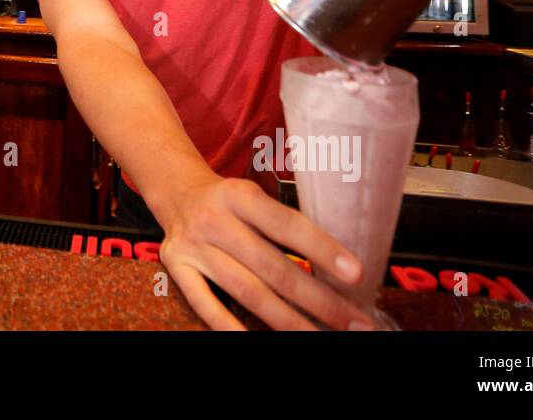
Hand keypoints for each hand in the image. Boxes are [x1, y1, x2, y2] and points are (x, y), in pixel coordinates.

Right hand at [156, 176, 374, 330]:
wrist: (177, 193)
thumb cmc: (228, 201)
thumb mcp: (254, 196)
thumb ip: (284, 224)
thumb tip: (335, 265)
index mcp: (239, 196)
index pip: (287, 225)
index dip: (323, 250)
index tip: (356, 274)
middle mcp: (215, 220)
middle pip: (271, 267)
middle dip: (317, 299)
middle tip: (352, 320)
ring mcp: (194, 247)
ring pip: (246, 290)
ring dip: (287, 319)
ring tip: (317, 335)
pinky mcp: (177, 267)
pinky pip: (205, 303)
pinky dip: (229, 325)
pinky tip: (253, 339)